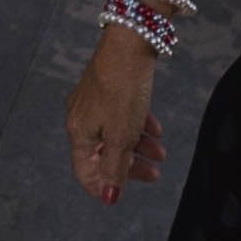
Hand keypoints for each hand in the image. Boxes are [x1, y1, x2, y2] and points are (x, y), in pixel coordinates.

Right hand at [67, 30, 166, 200]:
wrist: (129, 43)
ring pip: (115, 134)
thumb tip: (109, 198)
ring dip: (138, 147)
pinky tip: (156, 129)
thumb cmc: (122, 89)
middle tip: (154, 174)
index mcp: (79, 133)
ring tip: (161, 152)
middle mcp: (81, 119)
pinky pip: (121, 116)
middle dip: (129, 167)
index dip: (103, 187)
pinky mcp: (107, 90)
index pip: (85, 171)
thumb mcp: (121, 135)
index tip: (122, 195)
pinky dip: (137, 126)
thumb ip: (115, 167)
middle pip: (103, 154)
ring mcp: (93, 103)